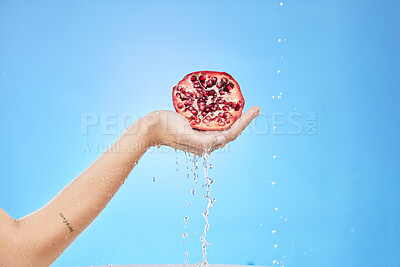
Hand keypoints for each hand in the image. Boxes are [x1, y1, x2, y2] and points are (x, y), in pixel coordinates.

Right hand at [140, 106, 260, 154]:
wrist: (151, 127)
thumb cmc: (165, 129)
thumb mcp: (184, 134)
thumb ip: (201, 141)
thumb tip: (220, 141)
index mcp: (206, 145)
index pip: (231, 134)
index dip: (245, 123)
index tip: (255, 110)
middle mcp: (207, 141)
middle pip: (231, 131)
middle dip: (244, 120)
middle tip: (256, 108)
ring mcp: (202, 134)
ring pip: (224, 126)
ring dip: (235, 117)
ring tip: (245, 107)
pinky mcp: (197, 128)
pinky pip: (214, 121)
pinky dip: (222, 114)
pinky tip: (226, 106)